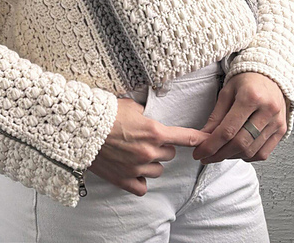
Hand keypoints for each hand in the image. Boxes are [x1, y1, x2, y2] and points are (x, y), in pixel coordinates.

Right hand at [89, 97, 209, 196]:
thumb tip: (151, 118)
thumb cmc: (106, 114)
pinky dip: (139, 180)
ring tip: (134, 152)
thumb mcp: (131, 106)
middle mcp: (149, 151)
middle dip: (161, 148)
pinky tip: (132, 170)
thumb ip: (147, 115)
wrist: (83, 129)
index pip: (184, 137)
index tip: (209, 141)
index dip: (198, 139)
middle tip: (145, 140)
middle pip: (169, 155)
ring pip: (157, 171)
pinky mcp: (124, 180)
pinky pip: (142, 187)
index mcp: (154, 131)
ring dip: (150, 163)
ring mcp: (137, 167)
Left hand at [192, 72, 288, 164]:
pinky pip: (263, 153)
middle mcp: (267, 110)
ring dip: (232, 156)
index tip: (199, 152)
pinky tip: (237, 151)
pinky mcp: (282, 130)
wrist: (269, 75)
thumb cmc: (246, 81)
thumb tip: (204, 137)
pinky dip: (248, 156)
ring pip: (252, 151)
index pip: (228, 130)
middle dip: (220, 154)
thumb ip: (216, 116)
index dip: (211, 145)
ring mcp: (277, 122)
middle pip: (240, 143)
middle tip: (206, 157)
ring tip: (220, 152)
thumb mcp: (226, 92)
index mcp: (251, 97)